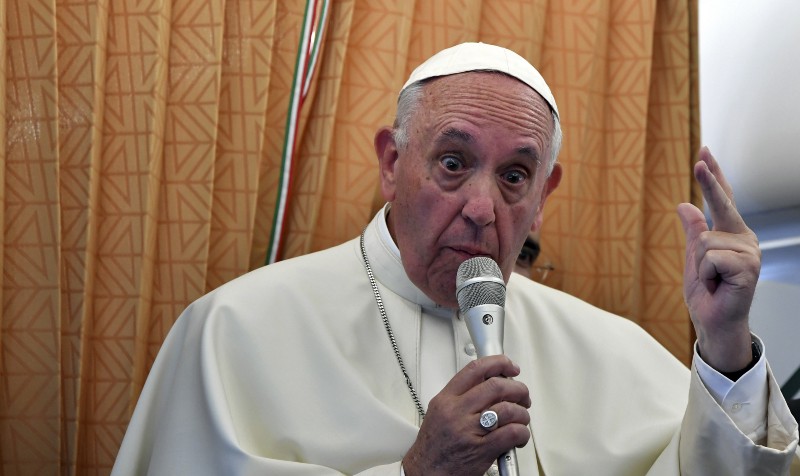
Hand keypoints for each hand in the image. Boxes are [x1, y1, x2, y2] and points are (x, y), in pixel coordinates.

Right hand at [402, 355, 530, 475]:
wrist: (426, 473)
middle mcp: (457, 412)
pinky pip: (511, 433)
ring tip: (522, 418)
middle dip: (517, 389)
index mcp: (446, 399)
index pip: (475, 369)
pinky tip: (519, 435)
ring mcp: (469, 430)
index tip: (510, 367)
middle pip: (496, 386)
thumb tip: (489, 384)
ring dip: (522, 413)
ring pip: (508, 409)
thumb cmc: (434, 446)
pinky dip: (522, 432)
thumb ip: (461, 396)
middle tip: (522, 395)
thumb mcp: (440, 412)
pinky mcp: (481, 450)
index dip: (498, 363)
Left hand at [677, 147, 760, 371]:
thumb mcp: (693, 257)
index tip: (704, 150)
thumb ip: (692, 231)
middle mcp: (744, 238)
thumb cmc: (705, 291)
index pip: (722, 199)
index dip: (713, 176)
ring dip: (700, 265)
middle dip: (709, 180)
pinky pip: (711, 258)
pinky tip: (717, 285)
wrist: (712, 321)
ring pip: (705, 241)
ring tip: (711, 280)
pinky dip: (706, 274)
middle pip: (721, 204)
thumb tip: (683, 204)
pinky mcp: (749, 267)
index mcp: (731, 233)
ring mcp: (749, 251)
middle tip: (701, 155)